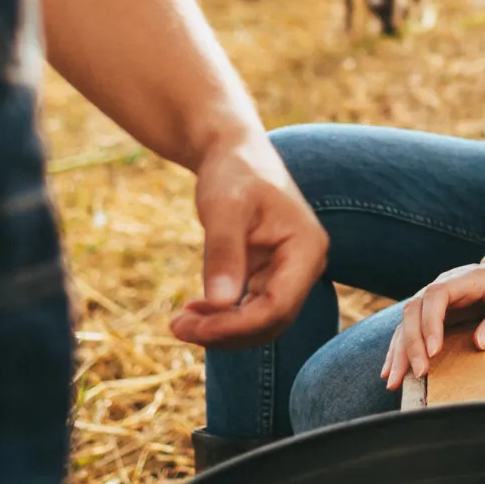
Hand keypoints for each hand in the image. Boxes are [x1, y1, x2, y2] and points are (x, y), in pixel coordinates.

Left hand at [168, 132, 327, 347]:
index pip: (278, 306)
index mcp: (306, 248)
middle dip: (225, 332)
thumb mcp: (224, 207)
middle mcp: (304, 265)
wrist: (233, 151)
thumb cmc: (234, 172)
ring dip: (222, 329)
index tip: (193, 326)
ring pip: (260, 322)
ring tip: (181, 323)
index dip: (236, 325)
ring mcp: (289, 272)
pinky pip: (249, 309)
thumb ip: (223, 253)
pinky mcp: (269, 275)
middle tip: (178, 327)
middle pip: (271, 321)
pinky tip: (193, 311)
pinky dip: (222, 316)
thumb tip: (219, 302)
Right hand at [382, 254, 484, 390]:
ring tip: (394, 380)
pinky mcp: (431, 313)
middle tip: (419, 373)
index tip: (434, 351)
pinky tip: (391, 370)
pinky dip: (399, 349)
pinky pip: (410, 329)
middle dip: (412, 343)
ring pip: (406, 321)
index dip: (431, 323)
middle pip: (414, 309)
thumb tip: (479, 343)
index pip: (436, 296)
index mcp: (463, 280)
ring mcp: (433, 299)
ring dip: (399, 351)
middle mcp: (441, 286)